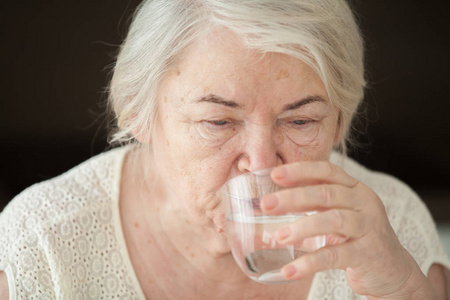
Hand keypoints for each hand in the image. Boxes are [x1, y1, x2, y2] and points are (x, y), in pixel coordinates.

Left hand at [261, 161, 434, 298]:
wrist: (393, 270)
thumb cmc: (357, 237)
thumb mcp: (339, 214)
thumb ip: (315, 204)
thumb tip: (274, 200)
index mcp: (355, 189)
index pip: (327, 171)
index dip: (300, 170)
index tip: (275, 174)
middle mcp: (364, 203)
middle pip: (326, 193)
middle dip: (293, 197)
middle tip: (266, 204)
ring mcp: (369, 228)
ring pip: (333, 220)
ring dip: (301, 227)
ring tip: (278, 237)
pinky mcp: (368, 254)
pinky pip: (335, 256)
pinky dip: (310, 263)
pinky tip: (290, 270)